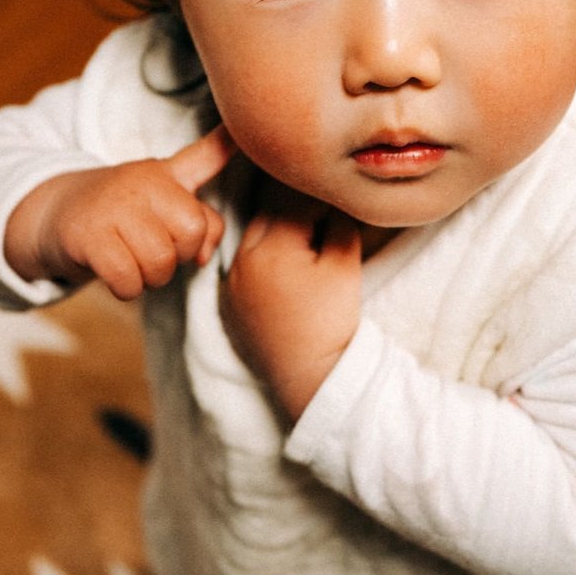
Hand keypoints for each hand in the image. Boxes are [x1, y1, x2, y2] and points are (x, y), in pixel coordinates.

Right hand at [4, 124, 233, 298]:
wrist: (53, 213)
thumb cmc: (120, 215)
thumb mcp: (163, 204)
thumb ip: (203, 221)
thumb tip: (203, 256)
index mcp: (166, 174)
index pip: (205, 155)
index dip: (225, 145)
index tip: (246, 126)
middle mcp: (144, 182)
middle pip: (192, 233)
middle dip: (179, 256)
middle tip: (154, 250)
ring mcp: (115, 206)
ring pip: (161, 261)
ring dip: (151, 278)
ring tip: (134, 263)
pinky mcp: (90, 235)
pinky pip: (128, 278)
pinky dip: (127, 289)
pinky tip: (116, 275)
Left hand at [221, 184, 361, 422]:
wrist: (311, 376)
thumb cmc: (331, 321)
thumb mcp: (344, 265)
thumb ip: (340, 223)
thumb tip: (336, 200)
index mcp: (271, 245)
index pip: (299, 202)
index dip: (324, 198)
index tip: (340, 198)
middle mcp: (243, 258)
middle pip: (270, 214)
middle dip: (296, 208)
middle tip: (322, 210)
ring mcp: (233, 281)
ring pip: (254, 237)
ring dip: (277, 230)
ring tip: (305, 235)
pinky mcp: (231, 301)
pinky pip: (244, 263)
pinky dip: (263, 255)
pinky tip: (285, 264)